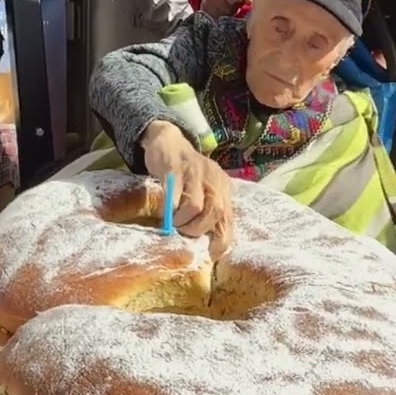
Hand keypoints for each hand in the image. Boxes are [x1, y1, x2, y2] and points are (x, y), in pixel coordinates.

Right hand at [140, 121, 233, 252]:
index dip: (221, 241)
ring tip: (174, 222)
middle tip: (184, 232)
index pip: (229, 219)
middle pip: (215, 213)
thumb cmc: (187, 173)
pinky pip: (174, 195)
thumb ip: (208, 211)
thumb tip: (205, 245)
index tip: (209, 253)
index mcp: (224, 188)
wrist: (169, 141)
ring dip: (182, 221)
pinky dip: (170, 209)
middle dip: (198, 230)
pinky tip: (165, 211)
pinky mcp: (175, 169)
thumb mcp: (204, 190)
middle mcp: (214, 180)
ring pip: (196, 206)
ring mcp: (195, 173)